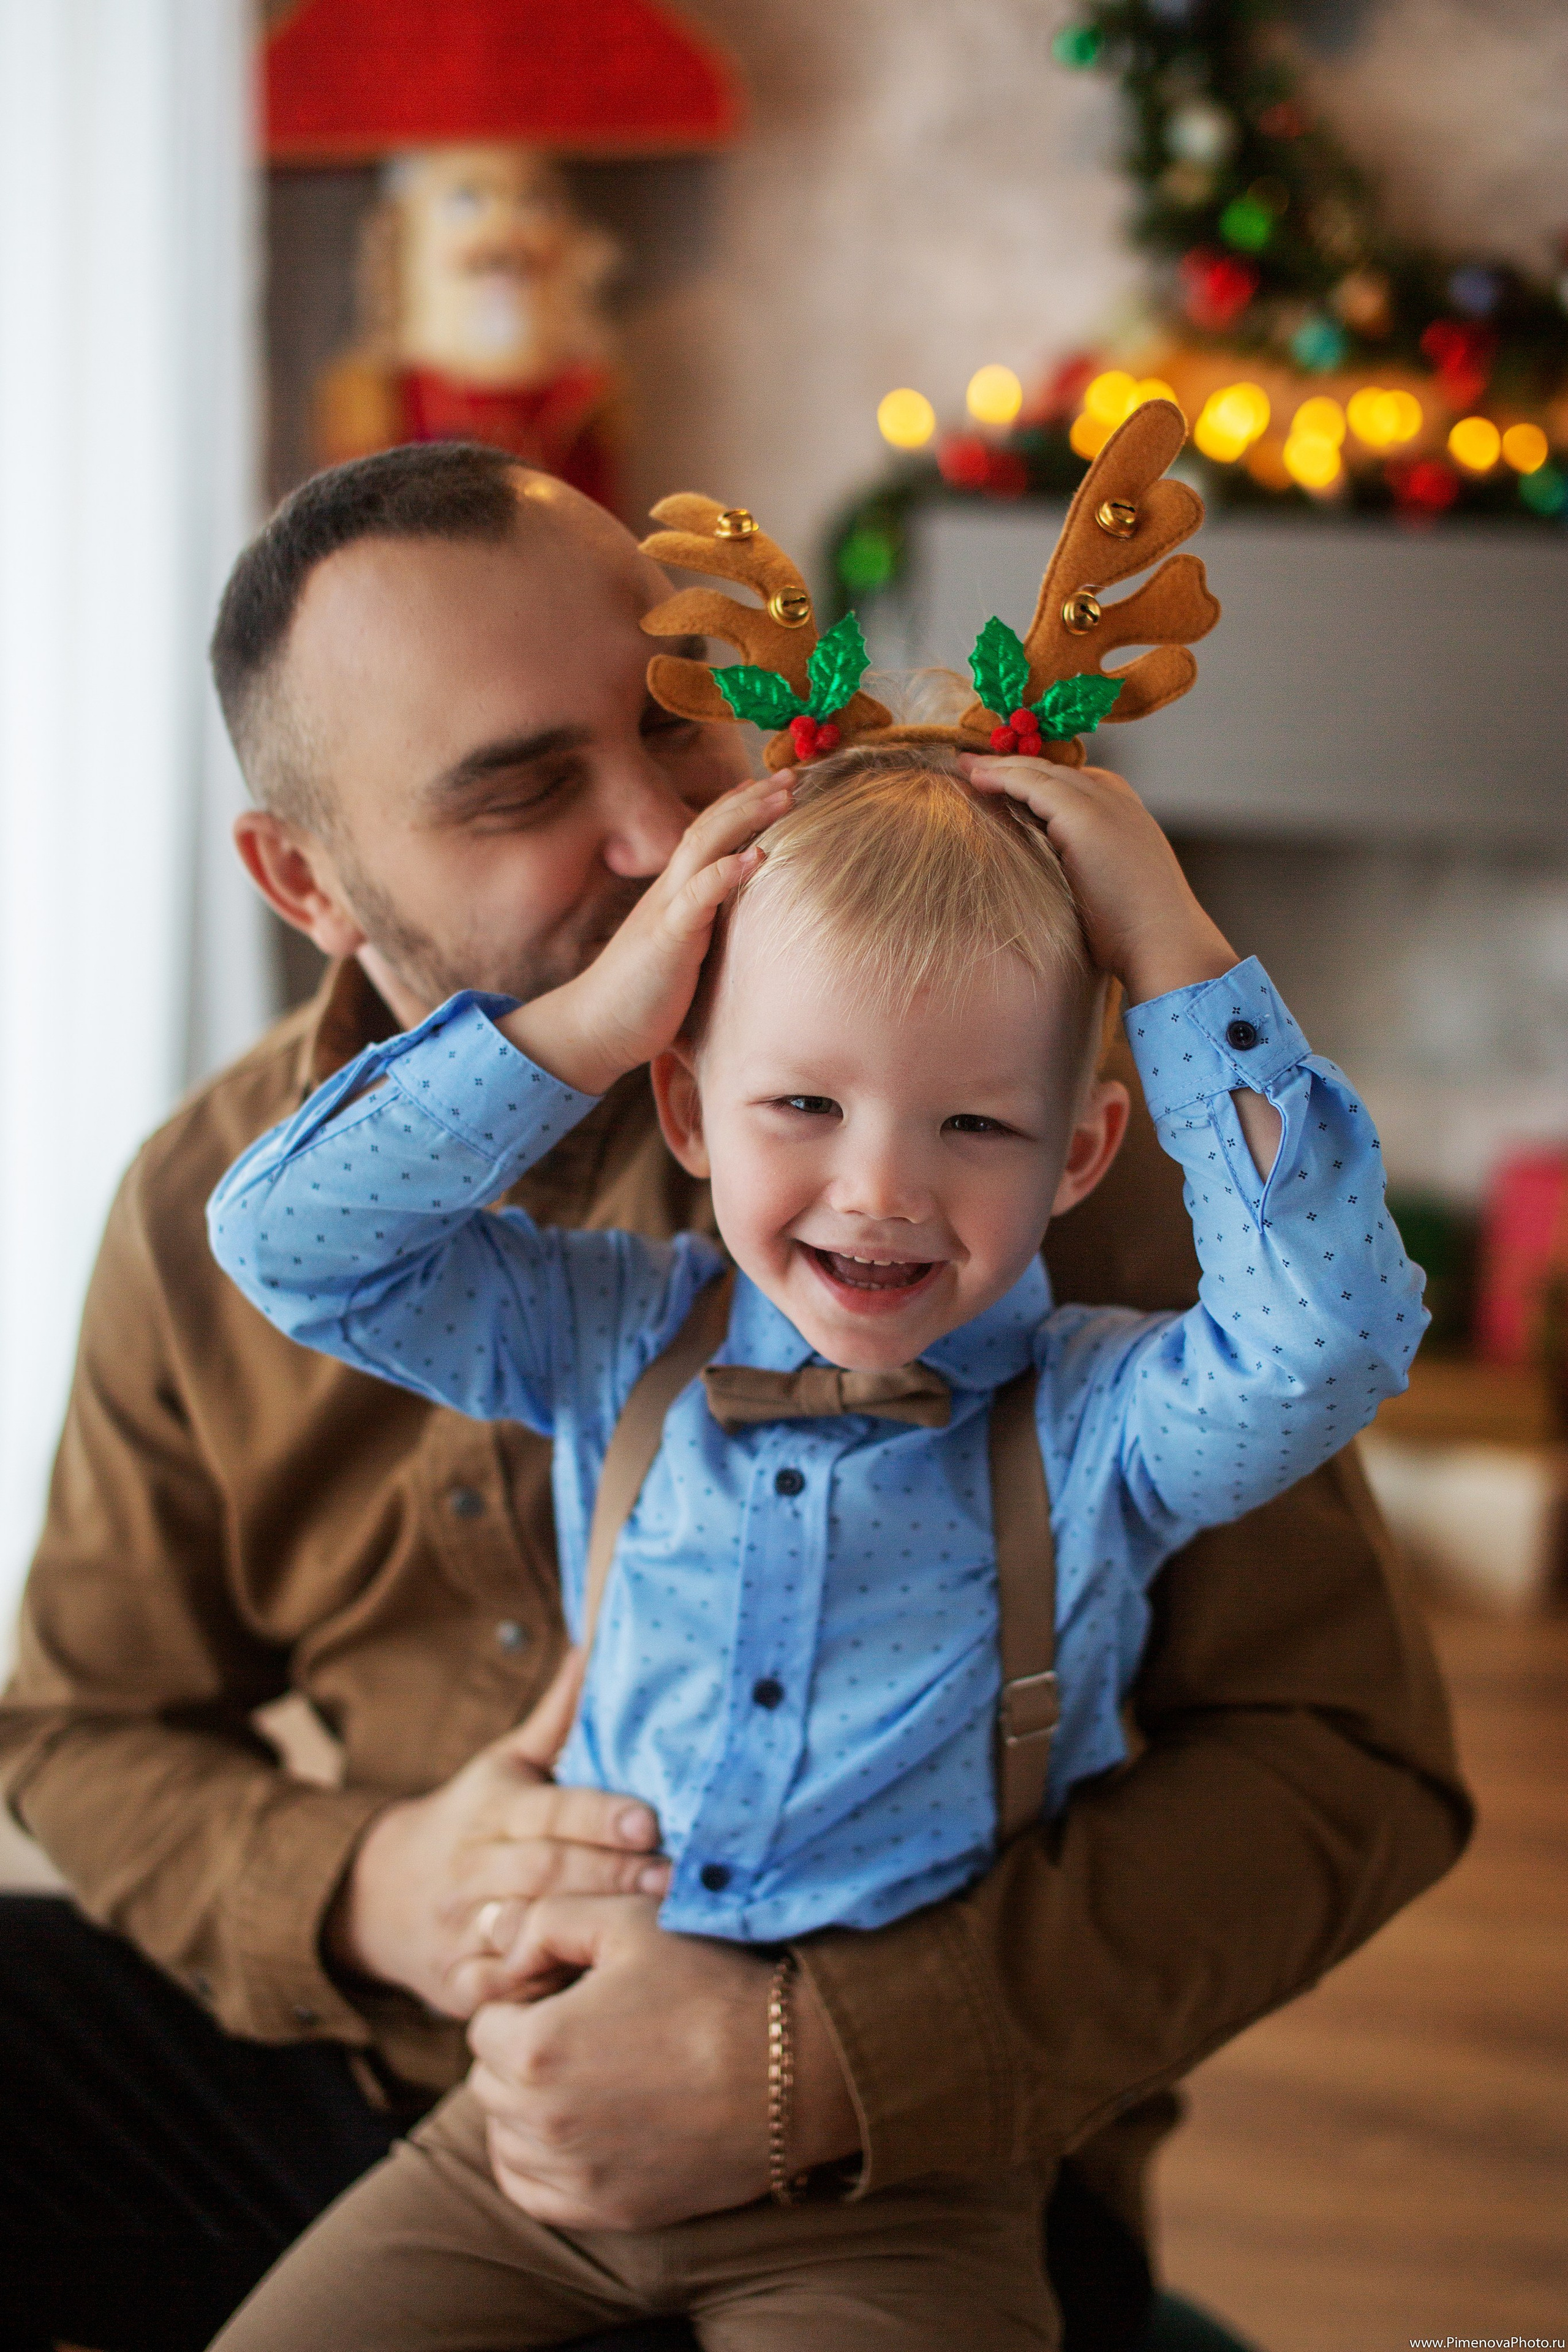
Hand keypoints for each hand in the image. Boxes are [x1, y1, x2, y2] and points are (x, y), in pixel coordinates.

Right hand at [324, 1651, 671, 2017]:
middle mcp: (474, 1868)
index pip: (550, 1812)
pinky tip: (591, 1986)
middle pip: (545, 1871)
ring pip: (524, 1931)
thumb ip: (556, 1719)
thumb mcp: (503, 1766)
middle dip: (609, 1875)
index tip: (648, 1822)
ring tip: (650, 1929)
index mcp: (492, 1810)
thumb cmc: (472, 1820)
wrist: (382, 1895)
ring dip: (585, 1932)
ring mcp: (463, 1928)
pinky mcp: (459, 1983)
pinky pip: (501, 1990)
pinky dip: (540, 1990)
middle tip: (671, 1880)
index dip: (599, 1817)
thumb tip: (596, 1644)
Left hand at [467, 1894, 861, 2229]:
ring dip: (527, 2105)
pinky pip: (531, 2192)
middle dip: (522, 2050)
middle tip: (585, 2028)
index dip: (526, 1999)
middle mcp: (544, 2122)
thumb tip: (490, 1934)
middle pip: (491, 2080)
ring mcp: (576, 2174)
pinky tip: (577, 2127)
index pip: (486, 2023)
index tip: (572, 1991)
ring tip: (589, 2072)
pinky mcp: (609, 2210)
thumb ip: (545, 1919)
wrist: (793, 2068)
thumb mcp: (629, 1922)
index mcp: (538, 2048)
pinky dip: (538, 2161)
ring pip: (505, 2137)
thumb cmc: (712, 1984)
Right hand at [501, 773, 791, 1095]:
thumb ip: (701, 929)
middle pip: (711, 827)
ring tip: (784, 797)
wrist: (595, 1028)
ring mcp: (667, 910)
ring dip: (746, 817)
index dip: (737, 806)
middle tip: (792, 775)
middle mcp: (670, 891)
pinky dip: (727, 872)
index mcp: (674, 894)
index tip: (771, 784)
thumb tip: (730, 924)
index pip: (706, 835)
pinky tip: (758, 855)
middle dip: (753, 798)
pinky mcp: (668, 938)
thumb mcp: (679, 952)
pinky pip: (698, 896)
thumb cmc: (640, 997)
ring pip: (706, 847)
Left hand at [960, 753, 1237, 1006]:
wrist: (1164, 943)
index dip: (1028, 778)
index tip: (995, 782)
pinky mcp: (1084, 815)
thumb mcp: (1105, 882)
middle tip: (970, 764)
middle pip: (1051, 770)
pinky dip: (1001, 777)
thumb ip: (1079, 862)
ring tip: (964, 766)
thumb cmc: (1134, 931)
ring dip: (997, 766)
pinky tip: (975, 779)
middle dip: (1009, 765)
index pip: (1067, 782)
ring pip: (1038, 771)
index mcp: (1122, 810)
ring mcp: (1102, 801)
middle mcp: (1114, 796)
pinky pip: (1031, 783)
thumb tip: (1048, 870)